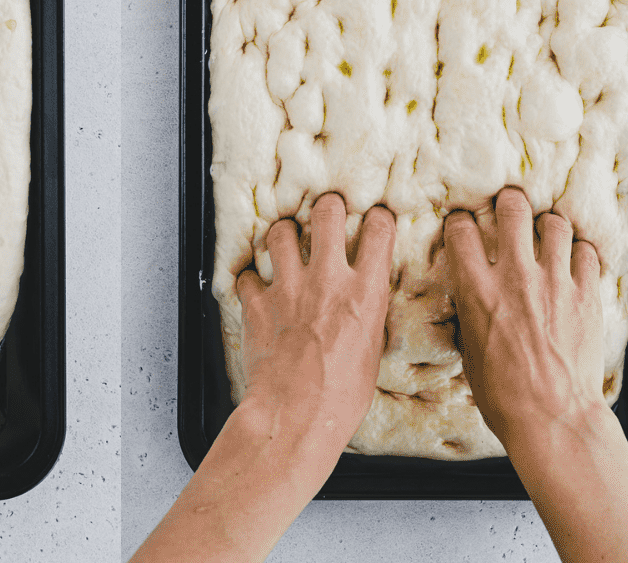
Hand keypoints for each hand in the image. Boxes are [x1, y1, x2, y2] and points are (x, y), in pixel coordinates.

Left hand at [237, 193, 395, 456]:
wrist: (294, 418)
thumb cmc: (338, 400)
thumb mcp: (370, 355)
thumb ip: (366, 316)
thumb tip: (365, 299)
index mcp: (364, 295)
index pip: (378, 232)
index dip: (378, 220)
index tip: (375, 220)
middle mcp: (327, 282)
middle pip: (327, 213)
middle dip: (328, 208)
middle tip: (328, 213)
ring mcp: (289, 288)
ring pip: (281, 232)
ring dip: (284, 235)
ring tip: (287, 243)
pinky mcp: (258, 302)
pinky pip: (249, 274)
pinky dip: (252, 279)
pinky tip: (258, 287)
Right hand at [443, 185, 603, 460]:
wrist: (554, 420)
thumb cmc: (507, 398)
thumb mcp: (470, 354)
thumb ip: (470, 318)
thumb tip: (469, 305)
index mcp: (478, 291)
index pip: (462, 230)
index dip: (461, 222)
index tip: (465, 225)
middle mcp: (515, 277)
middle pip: (512, 209)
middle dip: (509, 204)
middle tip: (510, 210)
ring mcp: (554, 283)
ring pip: (555, 224)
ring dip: (549, 227)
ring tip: (547, 235)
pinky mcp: (585, 296)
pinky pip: (587, 254)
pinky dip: (581, 253)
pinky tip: (575, 262)